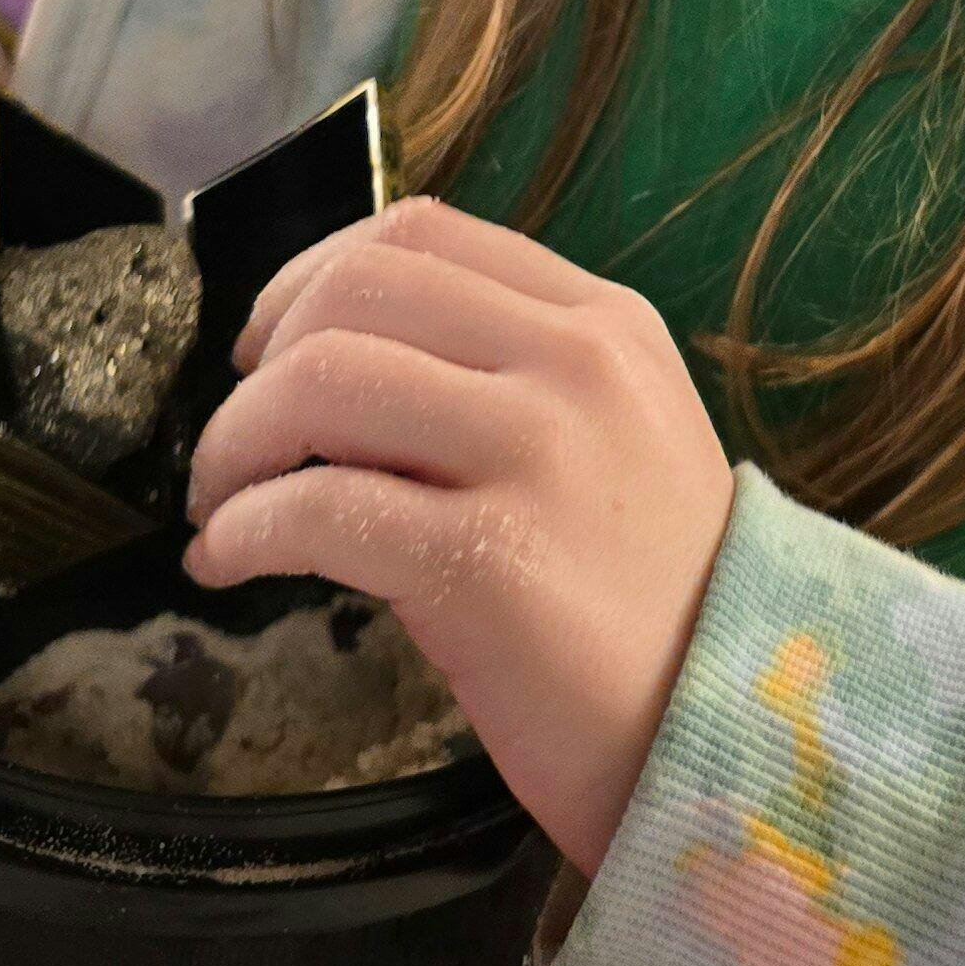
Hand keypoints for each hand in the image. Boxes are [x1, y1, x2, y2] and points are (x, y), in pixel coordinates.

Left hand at [183, 196, 735, 872]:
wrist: (741, 733)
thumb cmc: (664, 603)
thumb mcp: (622, 440)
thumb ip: (516, 379)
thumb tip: (343, 370)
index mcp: (605, 323)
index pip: (421, 232)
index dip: (309, 275)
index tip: (268, 343)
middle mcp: (574, 366)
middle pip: (355, 291)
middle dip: (260, 363)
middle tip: (236, 445)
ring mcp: (536, 458)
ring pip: (318, 382)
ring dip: (234, 444)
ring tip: (222, 506)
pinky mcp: (487, 565)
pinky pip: (317, 510)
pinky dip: (243, 531)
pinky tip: (231, 563)